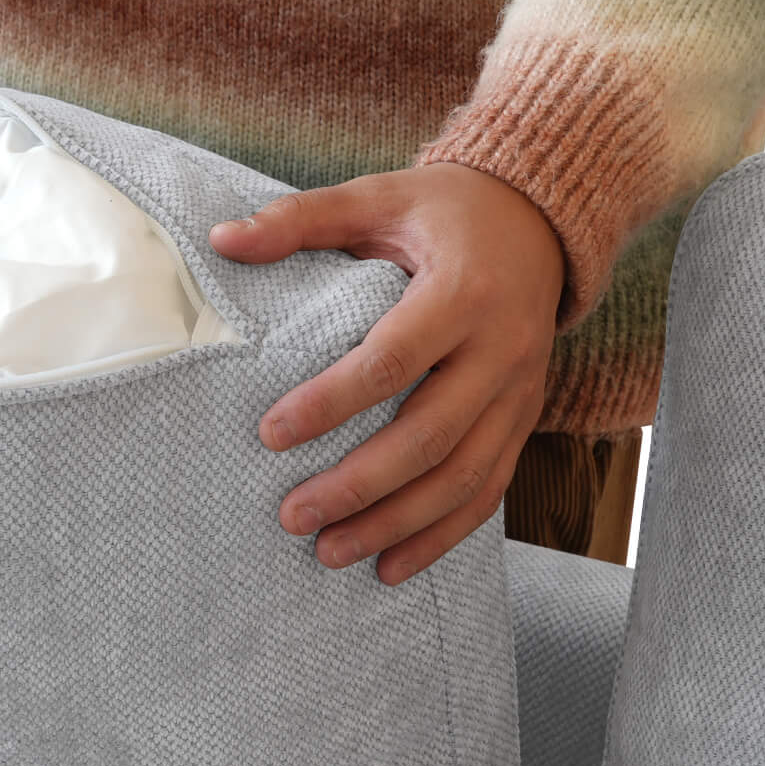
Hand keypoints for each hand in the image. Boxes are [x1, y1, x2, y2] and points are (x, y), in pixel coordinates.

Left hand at [209, 162, 563, 584]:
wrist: (543, 221)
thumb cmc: (445, 213)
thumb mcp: (377, 198)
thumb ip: (301, 220)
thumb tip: (221, 240)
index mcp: (463, 293)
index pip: (393, 361)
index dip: (331, 403)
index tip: (270, 433)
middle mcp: (502, 350)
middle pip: (428, 436)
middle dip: (358, 485)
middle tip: (291, 516)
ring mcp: (519, 392)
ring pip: (461, 477)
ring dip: (395, 524)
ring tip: (329, 553)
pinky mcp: (524, 420)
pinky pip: (488, 490)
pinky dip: (442, 536)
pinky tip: (390, 567)